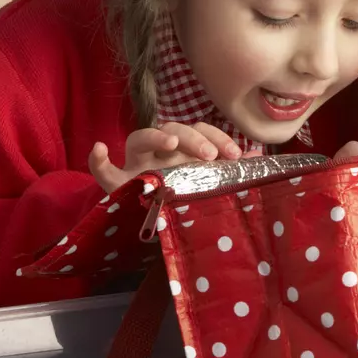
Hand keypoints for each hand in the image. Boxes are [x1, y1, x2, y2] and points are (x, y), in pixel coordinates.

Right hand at [89, 122, 258, 193]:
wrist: (162, 229)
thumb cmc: (188, 199)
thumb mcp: (212, 184)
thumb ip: (231, 171)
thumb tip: (259, 157)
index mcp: (184, 150)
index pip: (199, 129)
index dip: (217, 137)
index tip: (235, 154)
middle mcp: (160, 152)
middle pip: (173, 128)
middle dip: (193, 137)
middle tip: (209, 156)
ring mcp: (136, 166)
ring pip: (138, 139)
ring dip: (155, 135)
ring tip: (171, 143)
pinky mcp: (117, 186)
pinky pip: (102, 170)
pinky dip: (98, 160)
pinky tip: (100, 150)